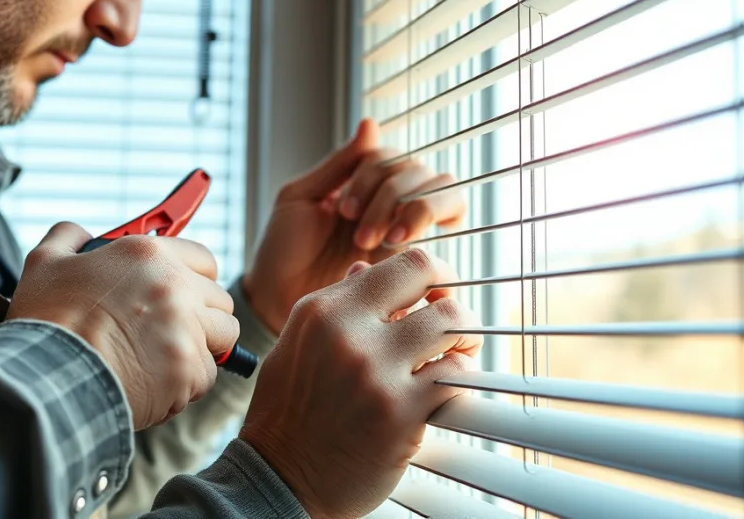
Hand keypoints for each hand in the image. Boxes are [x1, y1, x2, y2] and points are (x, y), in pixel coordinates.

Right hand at [6, 223, 239, 429]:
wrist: (45, 380)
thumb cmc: (46, 323)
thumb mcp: (46, 262)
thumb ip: (69, 237)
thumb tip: (79, 233)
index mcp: (148, 255)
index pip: (204, 258)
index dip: (194, 276)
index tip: (183, 291)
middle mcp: (176, 287)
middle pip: (220, 301)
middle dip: (202, 315)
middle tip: (171, 329)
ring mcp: (187, 330)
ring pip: (220, 339)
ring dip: (199, 349)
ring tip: (164, 358)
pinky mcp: (188, 371)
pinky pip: (205, 377)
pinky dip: (186, 383)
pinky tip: (156, 382)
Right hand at [240, 250, 481, 518]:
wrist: (279, 479)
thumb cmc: (288, 413)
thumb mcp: (298, 345)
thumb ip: (335, 307)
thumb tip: (368, 268)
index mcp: (322, 309)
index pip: (401, 263)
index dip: (433, 273)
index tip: (436, 292)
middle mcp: (348, 331)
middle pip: (432, 283)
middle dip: (451, 300)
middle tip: (453, 323)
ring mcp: (376, 371)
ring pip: (452, 325)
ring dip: (464, 339)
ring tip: (457, 355)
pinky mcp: (401, 412)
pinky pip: (456, 377)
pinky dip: (461, 379)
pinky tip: (447, 390)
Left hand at [243, 118, 465, 333]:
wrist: (278, 298)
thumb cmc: (284, 248)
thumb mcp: (301, 197)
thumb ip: (339, 164)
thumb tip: (372, 123)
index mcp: (363, 185)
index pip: (392, 155)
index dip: (373, 175)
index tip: (342, 210)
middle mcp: (391, 202)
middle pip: (421, 170)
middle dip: (391, 195)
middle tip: (358, 234)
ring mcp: (409, 228)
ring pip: (444, 190)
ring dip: (414, 208)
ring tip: (377, 241)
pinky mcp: (421, 258)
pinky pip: (453, 223)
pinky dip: (430, 222)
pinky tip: (397, 244)